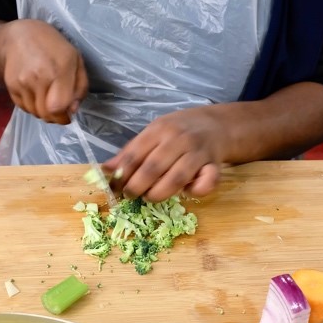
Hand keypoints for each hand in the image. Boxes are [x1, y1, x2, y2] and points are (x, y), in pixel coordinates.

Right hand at [2, 19, 87, 124]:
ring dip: (44, 113)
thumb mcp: (76, 60)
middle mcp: (39, 77)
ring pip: (34, 112)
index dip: (64, 116)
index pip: (58, 107)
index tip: (68, 114)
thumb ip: (80, 87)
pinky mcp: (11, 86)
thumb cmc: (54, 47)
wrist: (21, 36)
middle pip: (46, 114)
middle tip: (60, 112)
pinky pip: (24, 107)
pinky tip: (37, 95)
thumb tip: (73, 110)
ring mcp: (22, 82)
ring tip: (49, 100)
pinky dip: (32, 107)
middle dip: (55, 118)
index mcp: (59, 70)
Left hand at [103, 106, 225, 201]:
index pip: (135, 154)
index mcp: (159, 129)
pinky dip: (195, 192)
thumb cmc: (179, 130)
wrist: (216, 124)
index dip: (122, 174)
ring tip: (150, 197)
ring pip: (176, 179)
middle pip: (153, 168)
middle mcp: (178, 139)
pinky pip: (206, 183)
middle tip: (131, 196)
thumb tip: (106, 170)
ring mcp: (198, 152)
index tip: (115, 188)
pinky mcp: (214, 165)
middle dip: (137, 187)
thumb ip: (132, 151)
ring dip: (159, 193)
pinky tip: (186, 192)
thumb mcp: (154, 132)